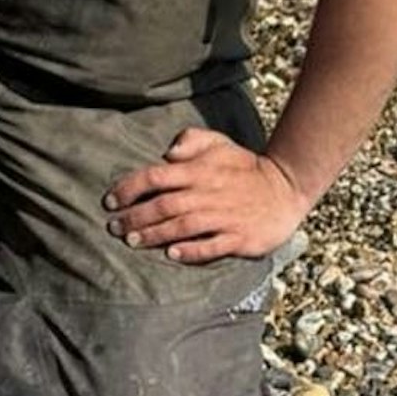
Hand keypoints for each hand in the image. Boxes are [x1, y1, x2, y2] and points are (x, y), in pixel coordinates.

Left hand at [104, 128, 307, 263]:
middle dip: (135, 217)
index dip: (130, 188)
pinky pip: (212, 246)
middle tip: (113, 228)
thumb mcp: (221, 143)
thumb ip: (192, 141)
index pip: (157, 176)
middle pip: (164, 205)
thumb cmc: (245, 167)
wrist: (286, 188)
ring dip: (155, 235)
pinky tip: (172, 254)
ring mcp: (225, 217)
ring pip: (183, 226)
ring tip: (132, 242)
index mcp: (200, 170)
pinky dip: (192, 251)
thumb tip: (167, 153)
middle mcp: (209, 193)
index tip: (110, 201)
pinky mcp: (240, 237)